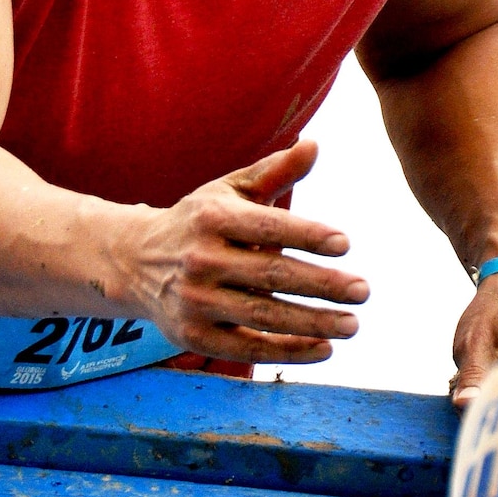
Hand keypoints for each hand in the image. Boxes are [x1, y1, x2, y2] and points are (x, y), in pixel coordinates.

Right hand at [126, 140, 367, 363]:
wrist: (134, 261)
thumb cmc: (199, 222)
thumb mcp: (229, 191)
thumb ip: (273, 172)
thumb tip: (313, 145)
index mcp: (212, 218)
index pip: (267, 227)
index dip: (306, 234)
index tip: (345, 244)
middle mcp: (200, 260)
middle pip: (271, 276)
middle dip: (322, 285)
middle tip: (363, 291)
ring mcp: (196, 301)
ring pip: (263, 317)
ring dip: (313, 324)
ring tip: (352, 324)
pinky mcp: (194, 336)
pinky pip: (248, 349)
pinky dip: (288, 351)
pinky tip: (324, 348)